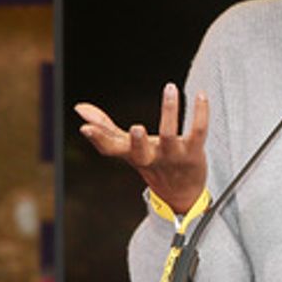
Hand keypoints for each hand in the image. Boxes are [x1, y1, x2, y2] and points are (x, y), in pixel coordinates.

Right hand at [75, 83, 209, 214]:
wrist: (182, 193)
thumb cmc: (152, 164)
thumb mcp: (127, 149)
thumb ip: (104, 128)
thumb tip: (79, 108)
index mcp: (133, 156)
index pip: (112, 150)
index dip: (98, 139)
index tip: (85, 128)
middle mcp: (152, 157)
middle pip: (142, 151)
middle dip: (138, 142)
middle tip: (136, 128)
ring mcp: (173, 155)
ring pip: (171, 135)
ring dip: (169, 112)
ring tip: (169, 89)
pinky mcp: (194, 152)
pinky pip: (198, 131)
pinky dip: (201, 113)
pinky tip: (202, 95)